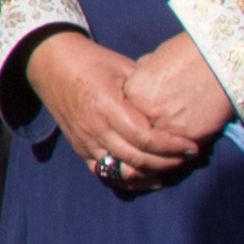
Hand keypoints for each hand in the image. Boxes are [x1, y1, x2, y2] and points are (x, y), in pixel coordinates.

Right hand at [29, 30, 225, 187]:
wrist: (51, 64)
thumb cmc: (93, 62)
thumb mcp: (124, 67)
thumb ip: (148, 91)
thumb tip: (179, 109)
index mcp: (106, 105)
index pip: (144, 138)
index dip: (172, 147)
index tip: (192, 146)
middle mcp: (94, 128)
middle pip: (136, 159)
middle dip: (168, 162)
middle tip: (189, 157)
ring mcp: (84, 141)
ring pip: (122, 172)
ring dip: (151, 173)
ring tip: (172, 166)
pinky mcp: (79, 148)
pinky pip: (104, 173)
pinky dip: (128, 181)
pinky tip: (149, 178)